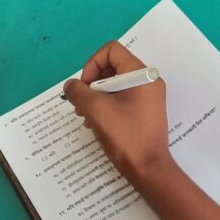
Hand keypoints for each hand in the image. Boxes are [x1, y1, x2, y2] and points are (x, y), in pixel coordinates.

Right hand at [64, 42, 173, 183]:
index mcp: (141, 74)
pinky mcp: (146, 111)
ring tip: (85, 116)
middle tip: (81, 105)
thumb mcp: (95, 109)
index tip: (84, 87)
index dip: (92, 65)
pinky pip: (122, 98)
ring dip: (96, 96)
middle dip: (92, 84)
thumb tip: (71, 86)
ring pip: (115, 85)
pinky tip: (96, 123)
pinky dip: (106, 105)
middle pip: (112, 67)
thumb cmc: (124, 135)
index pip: (111, 51)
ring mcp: (148, 97)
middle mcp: (148, 81)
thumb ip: (78, 91)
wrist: (148, 169)